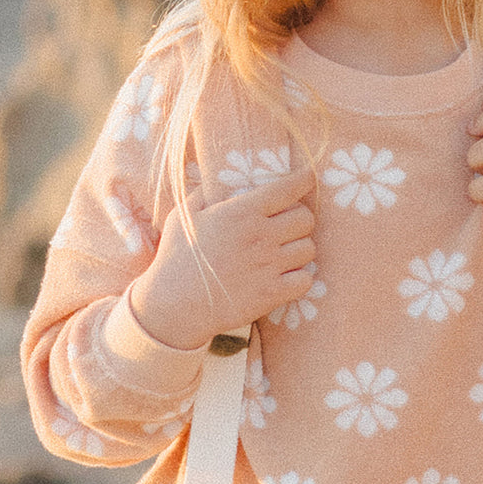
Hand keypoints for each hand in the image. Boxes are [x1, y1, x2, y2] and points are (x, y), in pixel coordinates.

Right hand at [130, 167, 316, 348]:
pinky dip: (300, 278)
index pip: (287, 189)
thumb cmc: (176, 259)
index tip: (308, 178)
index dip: (303, 180)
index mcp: (242, 212)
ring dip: (299, 249)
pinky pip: (306, 279)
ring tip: (284, 253)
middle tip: (287, 226)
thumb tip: (215, 181)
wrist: (174, 306)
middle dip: (299, 219)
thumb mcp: (183, 216)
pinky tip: (286, 277)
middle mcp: (260, 236)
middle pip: (306, 218)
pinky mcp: (272, 293)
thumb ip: (203, 195)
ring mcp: (269, 266)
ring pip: (308, 248)